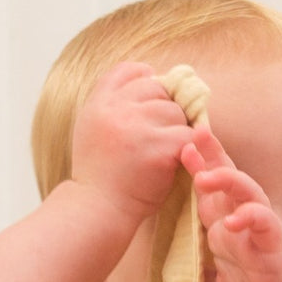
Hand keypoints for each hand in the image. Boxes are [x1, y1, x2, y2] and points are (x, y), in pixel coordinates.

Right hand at [71, 63, 192, 229]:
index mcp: (98, 102)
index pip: (129, 70)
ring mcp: (137, 126)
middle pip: (157, 88)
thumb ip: (114, 103)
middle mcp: (115, 109)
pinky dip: (188, 149)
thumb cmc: (99, 175)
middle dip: (163, 110)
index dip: (145, 80)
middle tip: (157, 138)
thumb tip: (150, 73)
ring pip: (175, 111)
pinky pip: (188, 136)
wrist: (96, 210)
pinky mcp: (158, 147)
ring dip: (176, 130)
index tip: (150, 102)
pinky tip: (177, 162)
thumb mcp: (93, 129)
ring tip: (162, 154)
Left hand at [182, 127, 281, 281]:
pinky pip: (265, 224)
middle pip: (229, 181)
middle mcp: (245, 224)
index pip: (211, 194)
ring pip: (248, 194)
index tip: (182, 149)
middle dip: (213, 156)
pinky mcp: (277, 247)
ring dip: (227, 181)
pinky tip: (234, 220)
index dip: (197, 171)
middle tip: (196, 133)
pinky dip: (250, 218)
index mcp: (229, 230)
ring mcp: (262, 232)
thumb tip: (175, 276)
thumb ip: (202, 275)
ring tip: (204, 176)